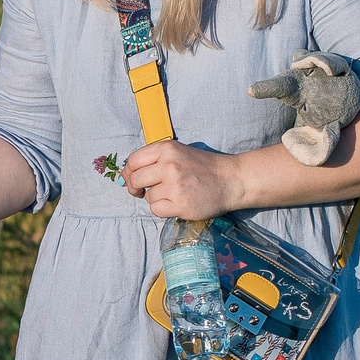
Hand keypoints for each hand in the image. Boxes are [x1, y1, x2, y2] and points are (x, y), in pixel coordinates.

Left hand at [122, 140, 246, 220]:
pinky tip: (175, 203)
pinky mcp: (181, 204)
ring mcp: (175, 186)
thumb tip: (127, 175)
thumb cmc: (203, 167)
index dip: (128, 172)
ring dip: (155, 198)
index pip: (133, 160)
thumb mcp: (179, 152)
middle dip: (134, 188)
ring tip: (172, 194)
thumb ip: (155, 159)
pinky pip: (156, 210)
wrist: (231, 180)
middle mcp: (169, 165)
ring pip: (147, 197)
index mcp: (167, 149)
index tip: (131, 178)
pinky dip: (162, 209)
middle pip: (135, 179)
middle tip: (141, 192)